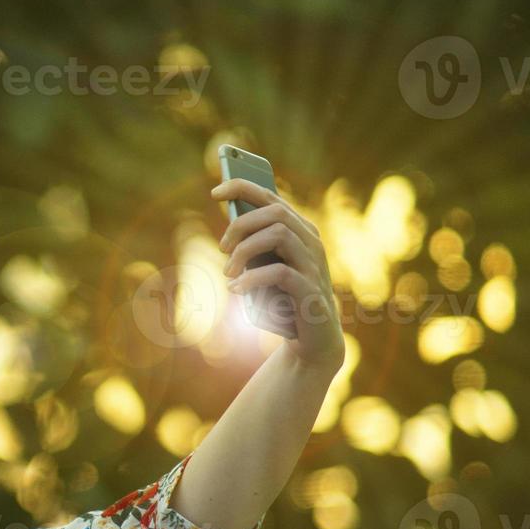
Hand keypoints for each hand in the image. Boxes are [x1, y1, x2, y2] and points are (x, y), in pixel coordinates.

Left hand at [212, 178, 344, 375]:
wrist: (312, 341)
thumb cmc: (284, 301)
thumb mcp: (265, 270)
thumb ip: (254, 249)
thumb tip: (229, 235)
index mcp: (300, 230)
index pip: (271, 197)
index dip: (242, 187)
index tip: (215, 191)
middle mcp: (311, 241)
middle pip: (274, 212)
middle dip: (240, 225)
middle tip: (222, 249)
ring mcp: (314, 265)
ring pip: (278, 234)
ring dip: (244, 251)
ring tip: (228, 273)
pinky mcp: (311, 290)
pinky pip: (280, 272)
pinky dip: (252, 279)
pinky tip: (236, 289)